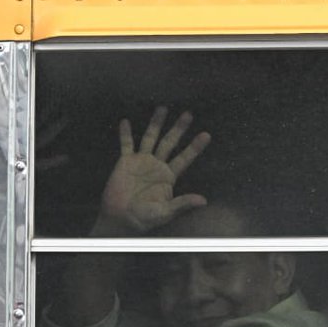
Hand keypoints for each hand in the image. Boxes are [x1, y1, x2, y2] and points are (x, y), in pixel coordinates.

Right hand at [95, 107, 210, 234]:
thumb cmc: (145, 218)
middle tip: (188, 114)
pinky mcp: (125, 162)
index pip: (185, 158)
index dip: (195, 147)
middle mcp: (157, 166)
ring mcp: (141, 162)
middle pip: (170, 143)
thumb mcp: (166, 212)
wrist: (121, 218)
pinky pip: (126, 144)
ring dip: (156, 124)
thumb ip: (183, 204)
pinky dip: (125, 134)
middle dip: (179, 129)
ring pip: (150, 138)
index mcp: (168, 176)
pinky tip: (126, 122)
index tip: (206, 135)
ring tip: (163, 108)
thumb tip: (203, 201)